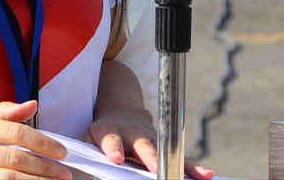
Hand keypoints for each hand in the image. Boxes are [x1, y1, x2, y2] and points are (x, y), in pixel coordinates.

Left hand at [87, 106, 213, 178]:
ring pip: (169, 151)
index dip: (114, 149)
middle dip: (150, 158)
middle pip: (144, 146)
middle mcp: (134, 134)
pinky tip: (207, 176)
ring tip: (199, 175)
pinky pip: (180, 157)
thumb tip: (76, 177)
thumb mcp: (89, 139)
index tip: (116, 159)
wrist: (121, 109)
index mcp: (111, 133)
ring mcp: (153, 138)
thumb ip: (88, 156)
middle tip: (155, 168)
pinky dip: (193, 167)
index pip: (111, 141)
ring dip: (182, 164)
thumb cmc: (103, 132)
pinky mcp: (165, 144)